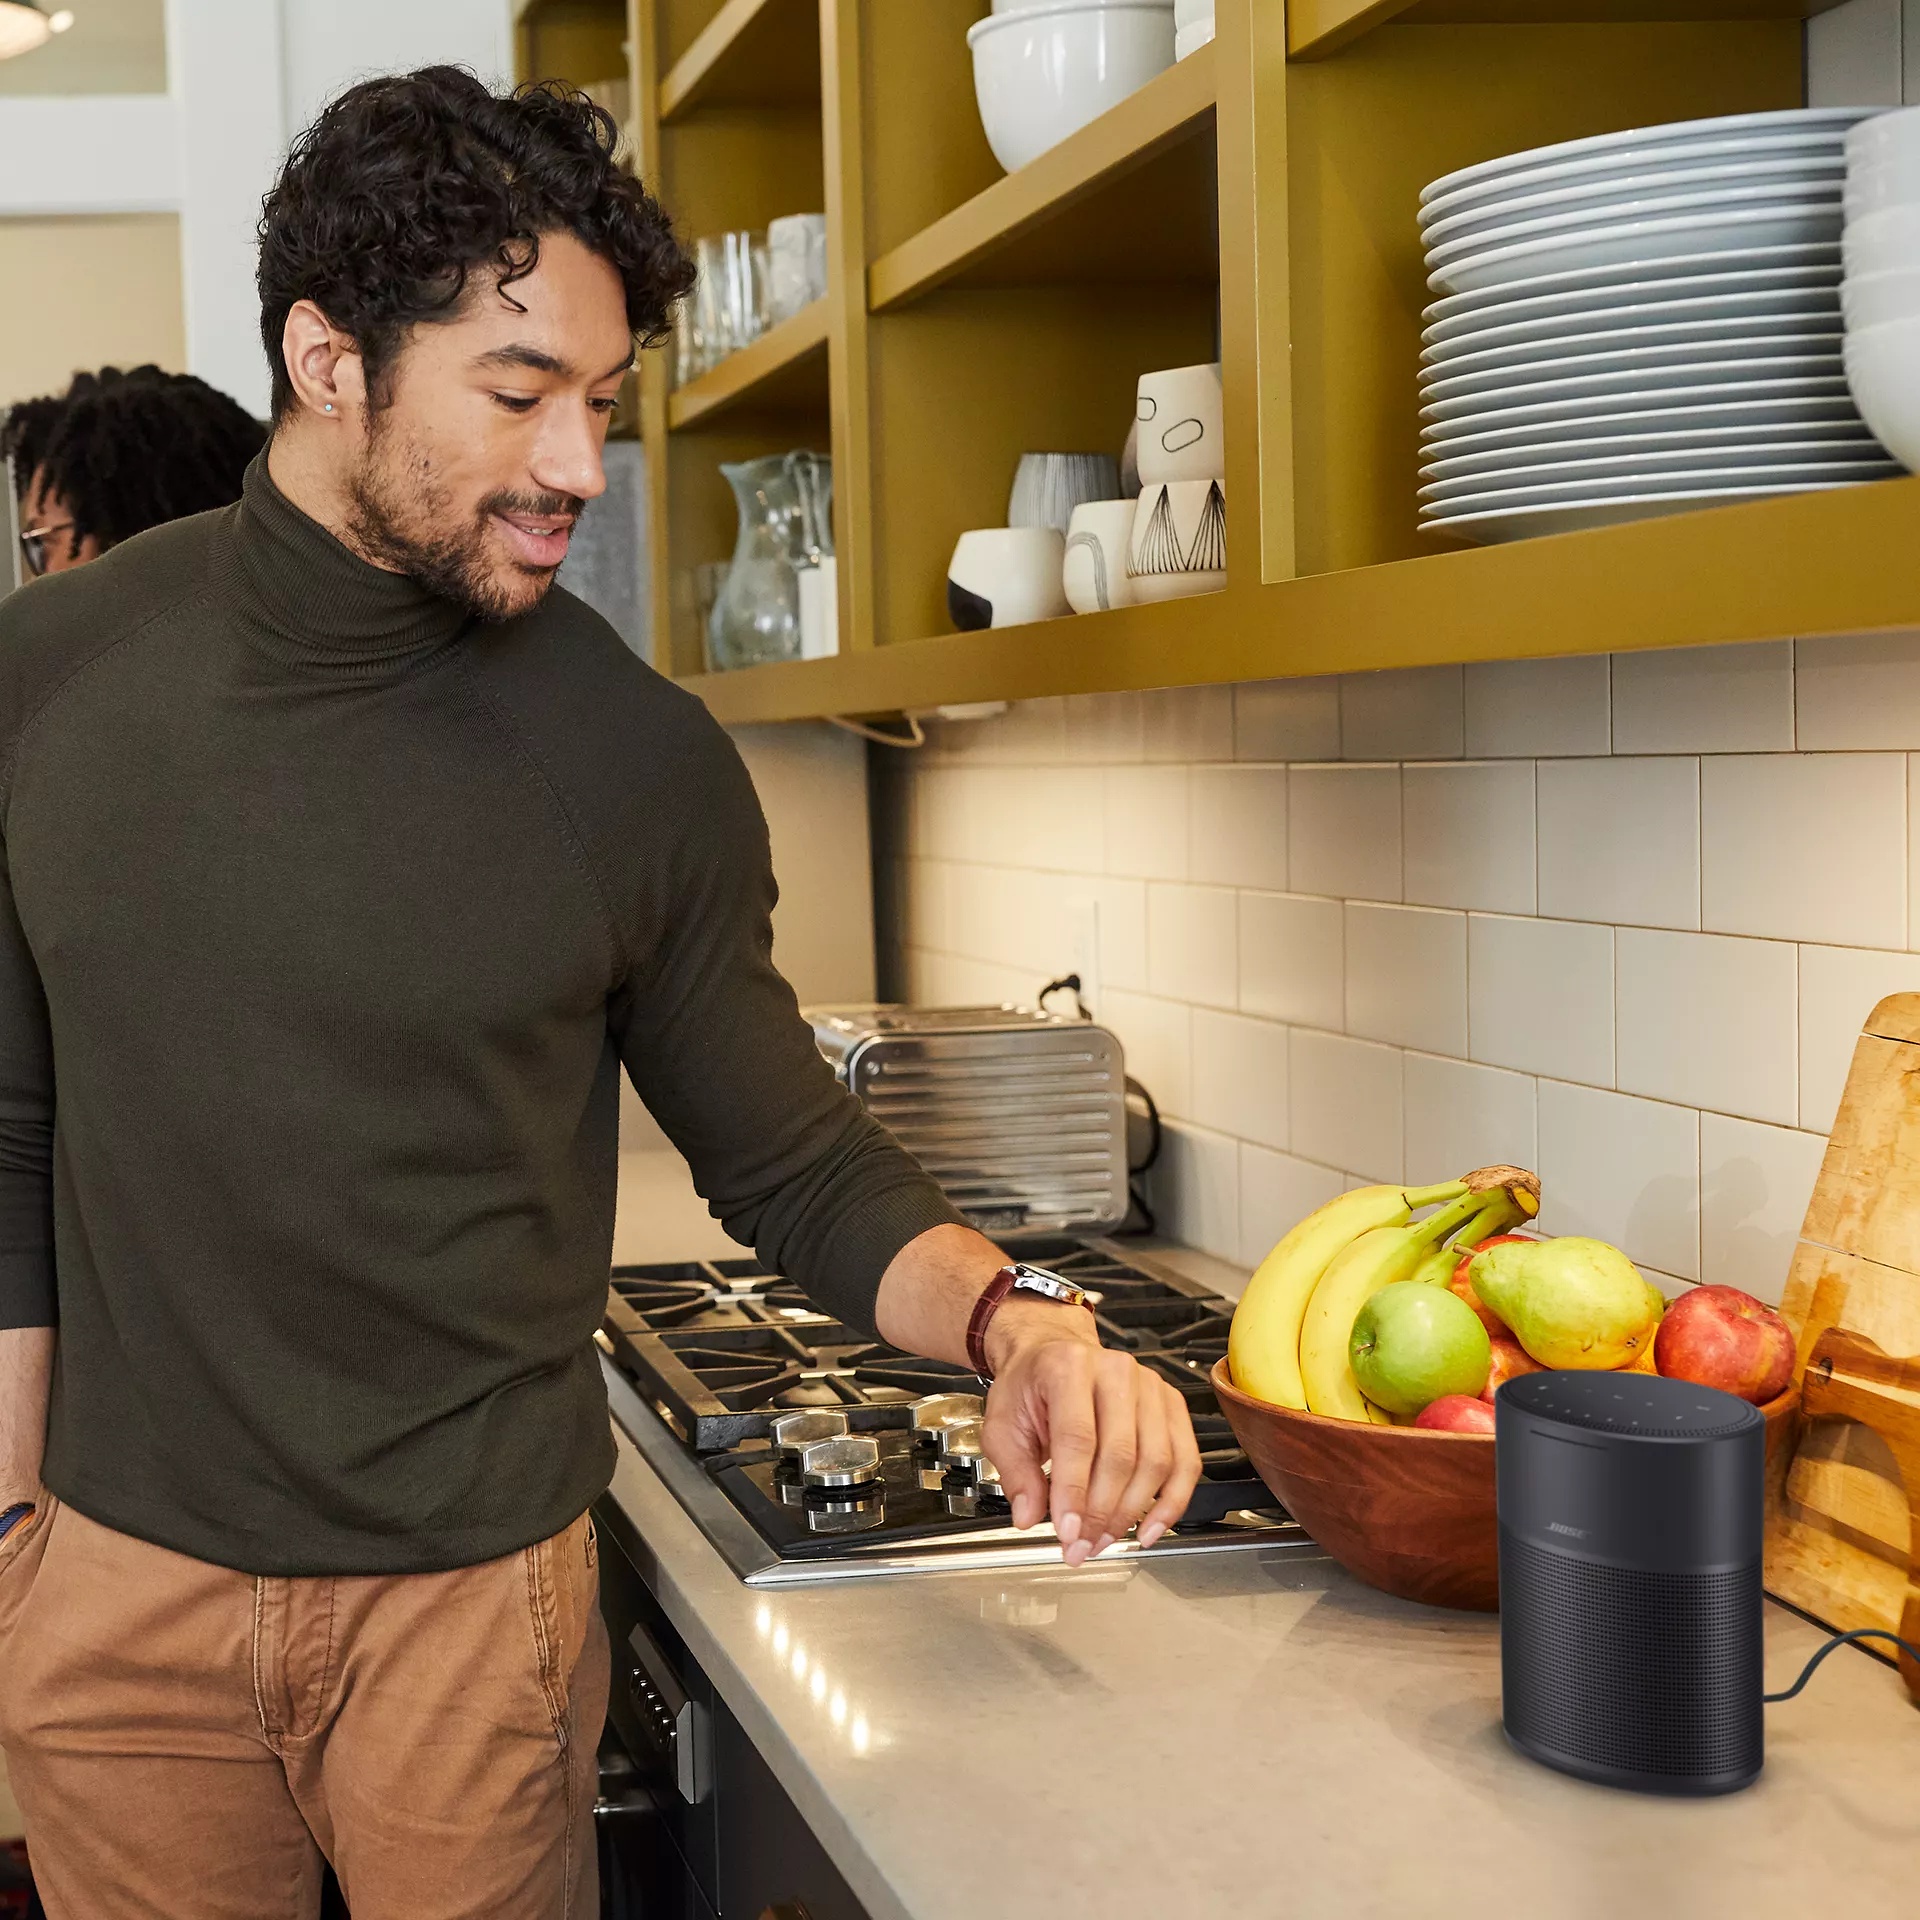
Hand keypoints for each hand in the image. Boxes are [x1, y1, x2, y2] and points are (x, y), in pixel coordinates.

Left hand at [981, 1300, 1203, 1568]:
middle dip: (1101, 1512)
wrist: (1053, 1355)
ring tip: (1104, 1540)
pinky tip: (1149, 1528)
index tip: (1067, 1533)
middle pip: (1121, 1454)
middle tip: (1082, 1546)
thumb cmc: (1029, 1388)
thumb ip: (1015, 1471)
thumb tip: (1029, 1516)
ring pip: (1156, 1461)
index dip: (1074, 1492)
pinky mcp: (1171, 1404)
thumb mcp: (1002, 1424)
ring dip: (1132, 1512)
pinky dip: (1172, 1502)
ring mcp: (1149, 1386)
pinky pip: (1185, 1460)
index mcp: (1068, 1368)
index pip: (1078, 1437)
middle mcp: (1115, 1371)